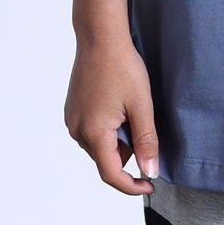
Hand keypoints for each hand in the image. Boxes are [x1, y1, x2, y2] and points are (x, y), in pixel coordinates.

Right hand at [66, 36, 160, 195]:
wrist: (100, 38)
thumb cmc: (122, 68)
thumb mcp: (141, 106)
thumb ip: (146, 142)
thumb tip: (149, 172)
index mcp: (94, 133)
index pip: (111, 175)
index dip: (132, 186)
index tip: (150, 184)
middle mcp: (77, 130)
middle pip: (106, 160)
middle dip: (128, 154)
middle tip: (144, 128)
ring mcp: (72, 120)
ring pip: (100, 146)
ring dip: (118, 140)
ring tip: (131, 112)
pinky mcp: (73, 111)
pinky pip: (92, 132)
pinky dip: (108, 130)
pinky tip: (118, 107)